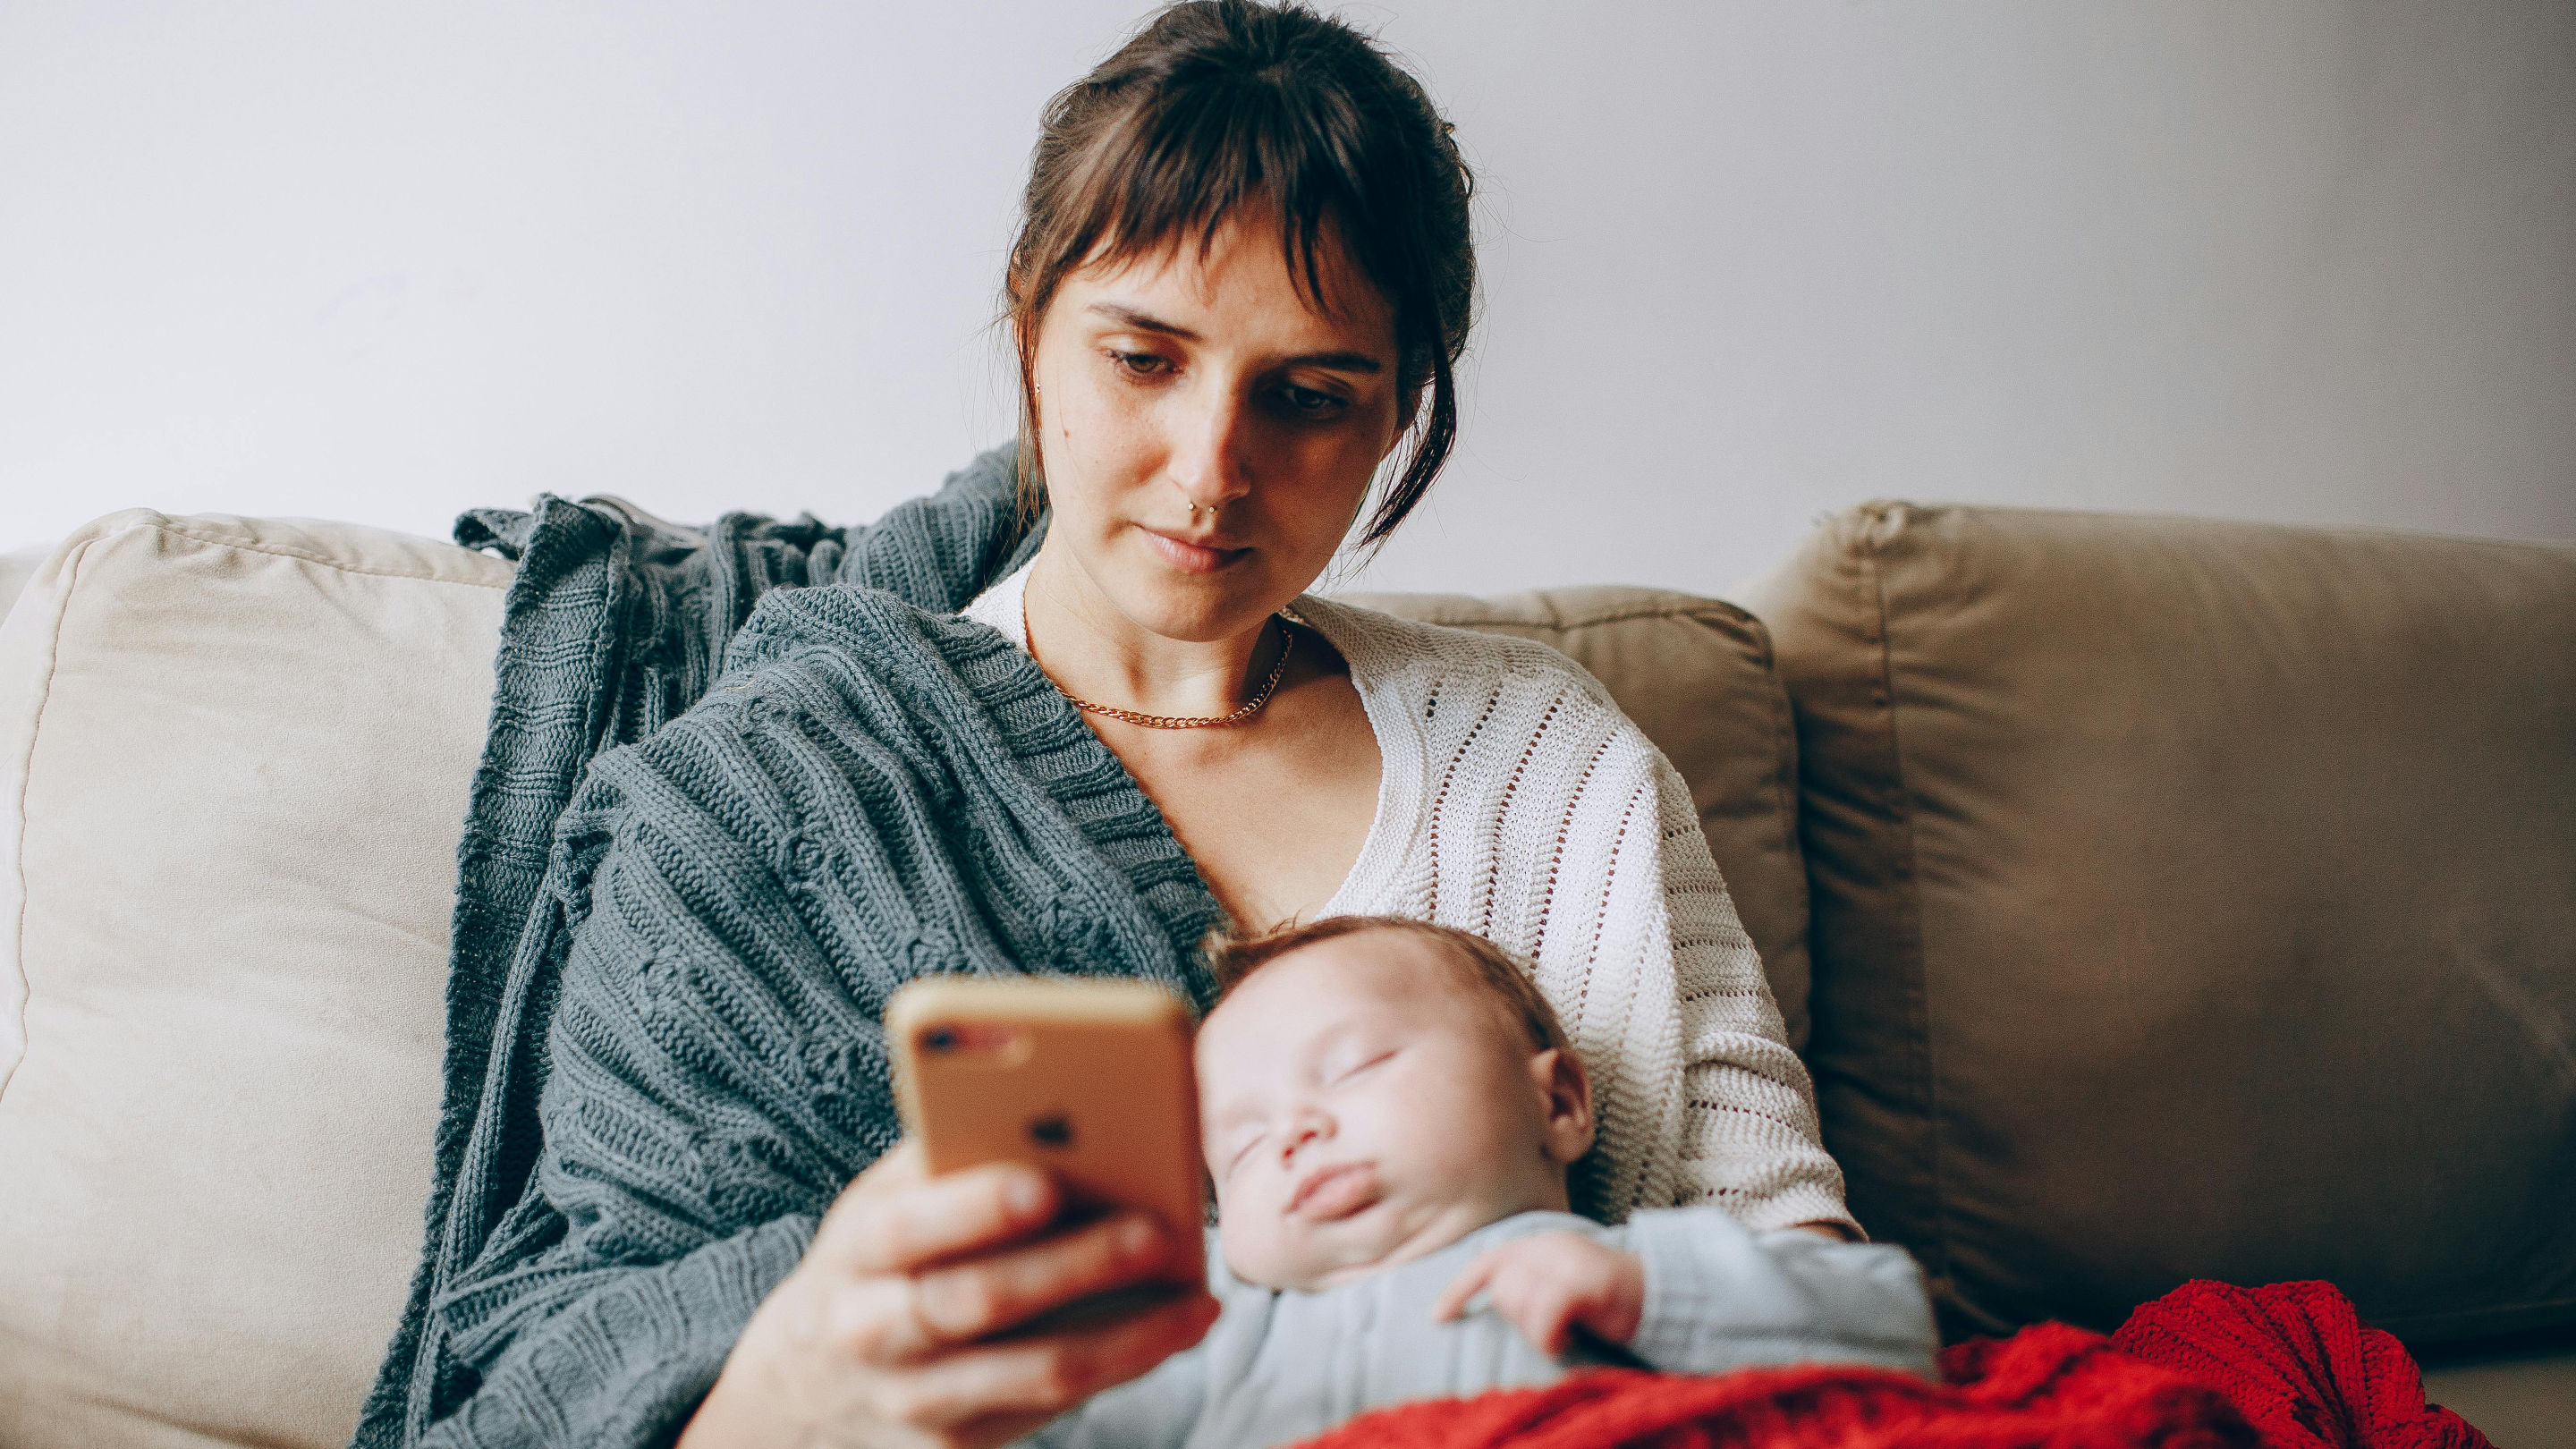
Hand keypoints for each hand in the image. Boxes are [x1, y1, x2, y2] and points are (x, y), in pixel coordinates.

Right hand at [681, 1141, 1220, 1448]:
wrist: (811, 1387)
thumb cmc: (880, 1260)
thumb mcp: (888, 1202)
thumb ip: (953, 1159)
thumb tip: (1060, 1110)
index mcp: (857, 1250)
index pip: (905, 1228)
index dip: (973, 1208)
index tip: (1045, 1181)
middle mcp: (874, 1332)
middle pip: (977, 1302)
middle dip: (1073, 1266)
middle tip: (1156, 1232)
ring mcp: (917, 1400)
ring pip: (1034, 1372)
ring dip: (1128, 1335)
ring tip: (1196, 1297)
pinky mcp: (962, 1446)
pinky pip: (1055, 1407)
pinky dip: (1125, 1365)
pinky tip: (1177, 1329)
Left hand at [1431, 1231, 1645, 1357]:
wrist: (1665, 1298)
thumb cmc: (1610, 1302)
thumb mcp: (1563, 1285)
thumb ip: (1531, 1284)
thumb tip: (1493, 1299)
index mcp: (1542, 1244)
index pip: (1487, 1262)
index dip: (1459, 1290)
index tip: (1438, 1317)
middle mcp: (1550, 1245)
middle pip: (1500, 1289)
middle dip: (1517, 1317)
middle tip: (1551, 1328)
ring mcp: (1569, 1262)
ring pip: (1517, 1302)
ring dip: (1535, 1330)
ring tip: (1564, 1331)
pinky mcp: (1586, 1284)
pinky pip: (1544, 1318)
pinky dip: (1550, 1339)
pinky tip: (1568, 1342)